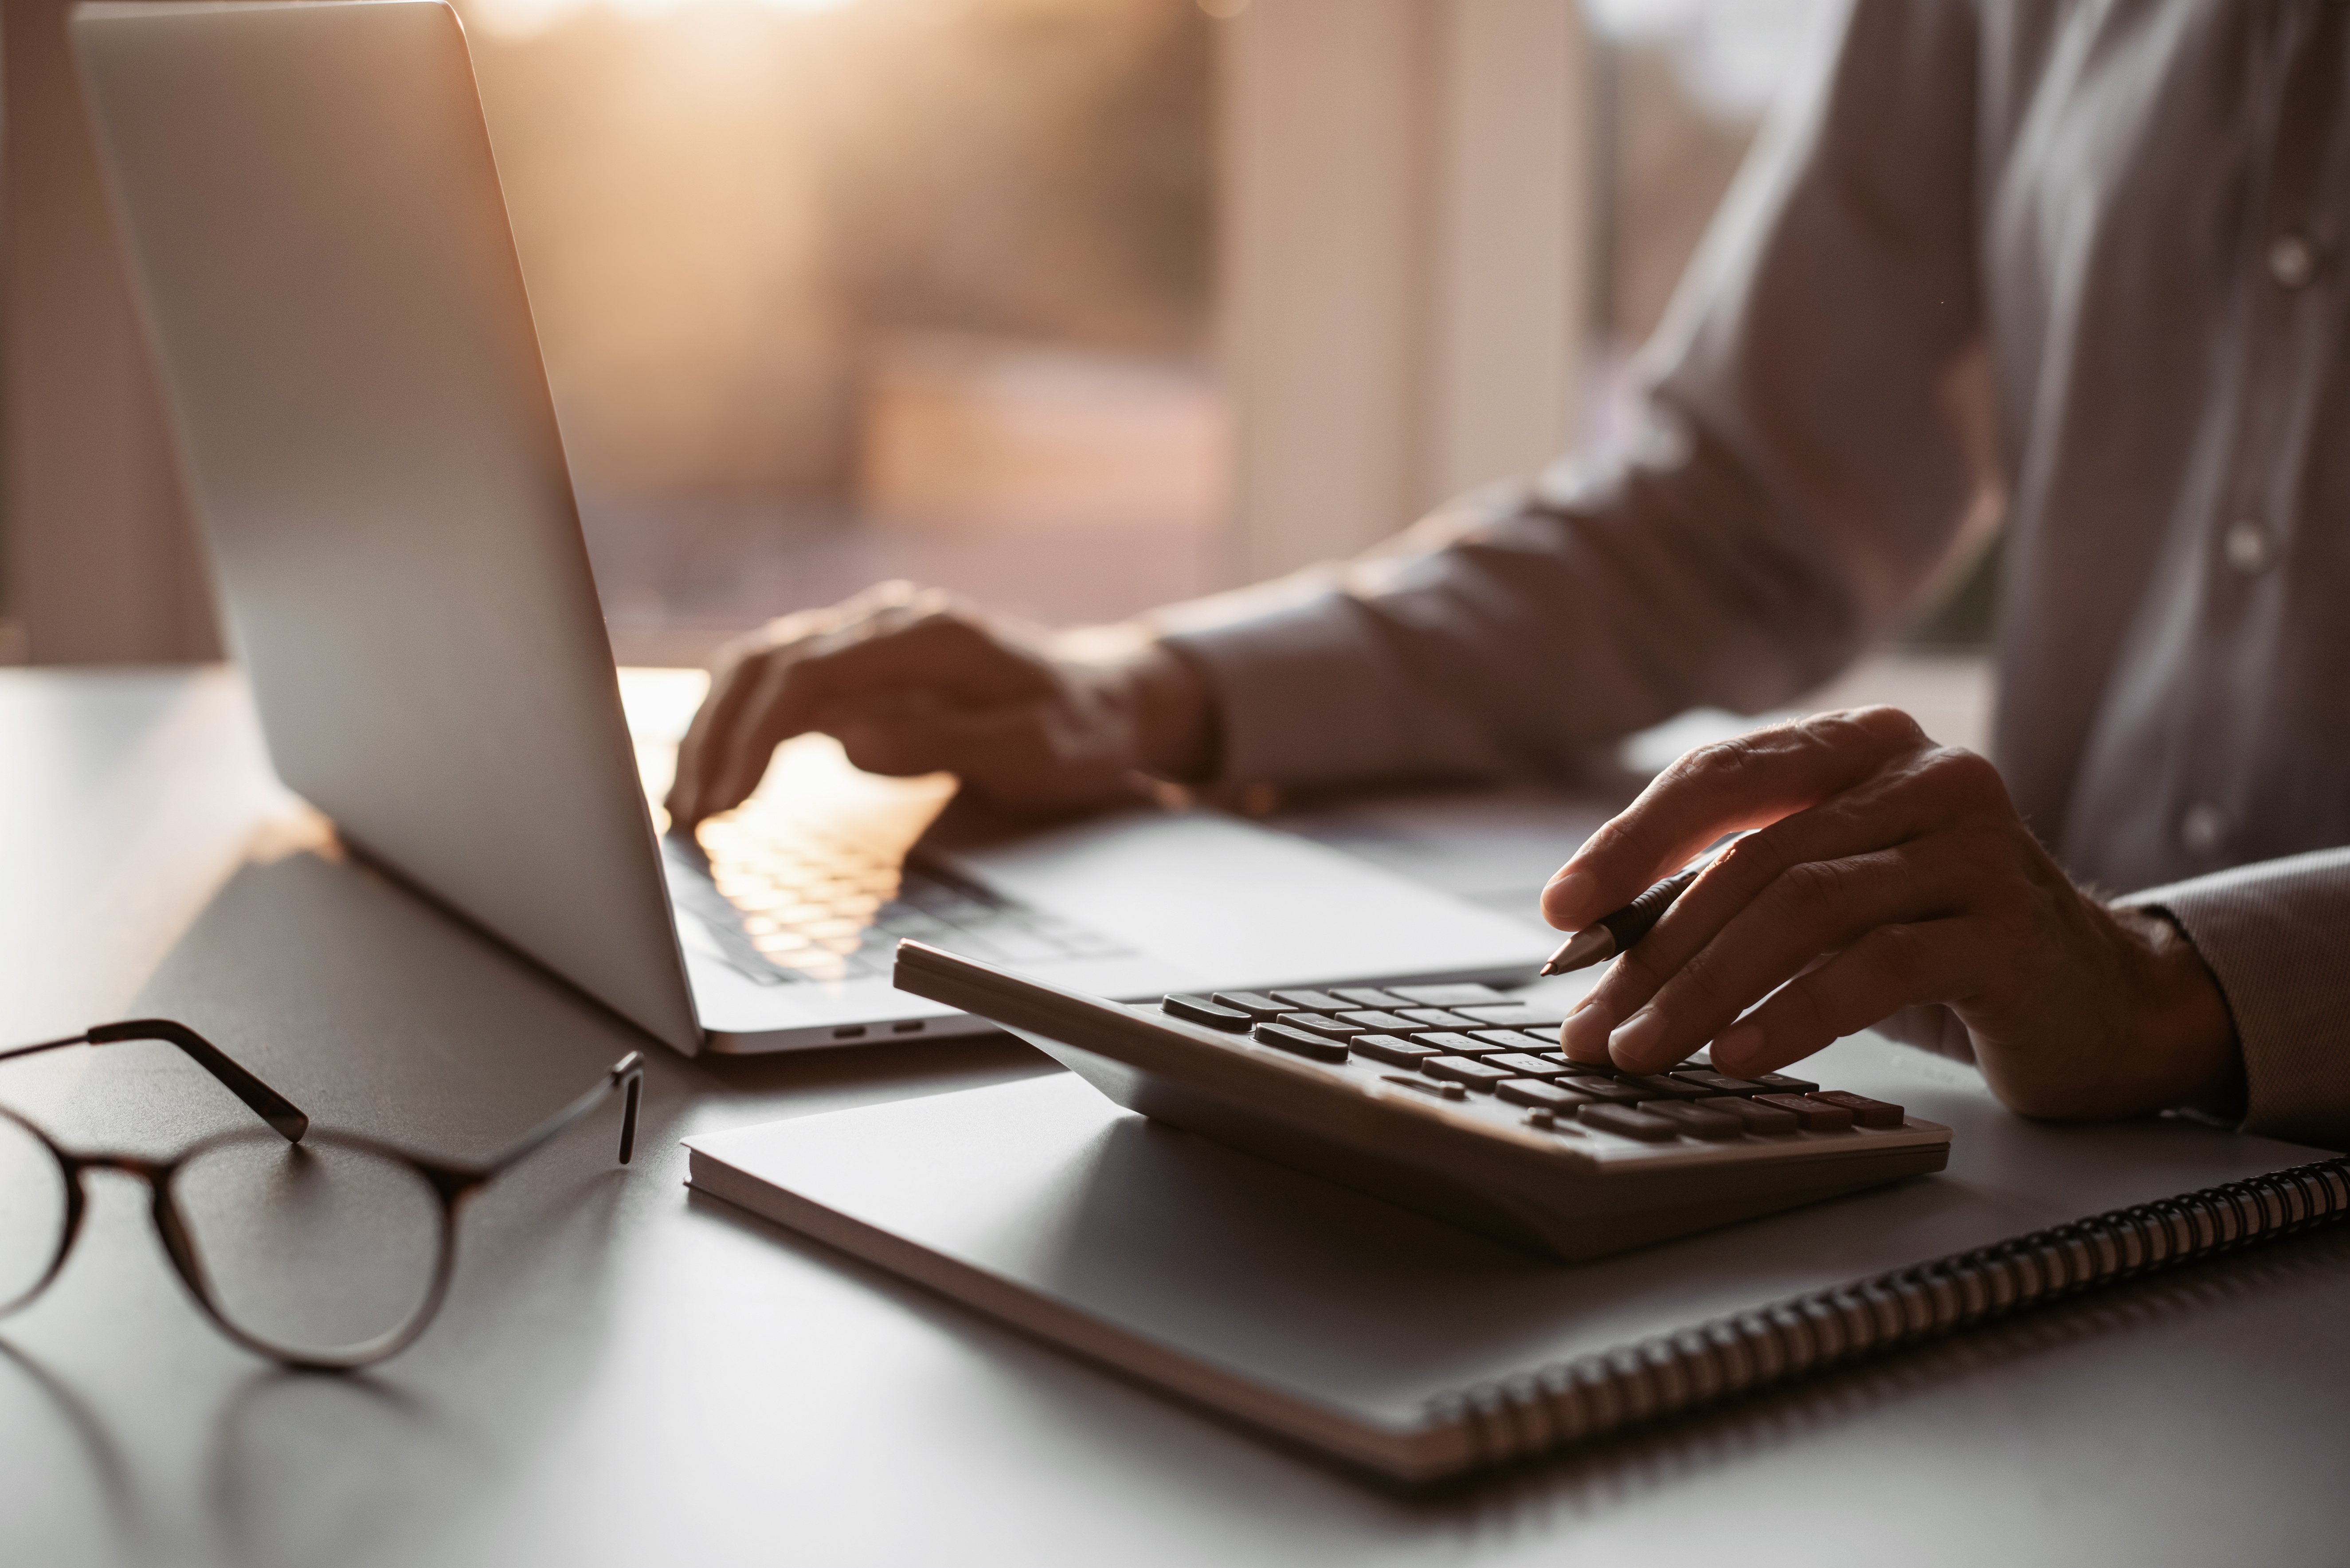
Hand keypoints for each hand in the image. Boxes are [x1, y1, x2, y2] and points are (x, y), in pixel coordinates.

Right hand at [664, 582, 1214, 826]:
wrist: (1105, 701)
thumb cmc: (1078, 731)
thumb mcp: (1033, 749)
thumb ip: (945, 742)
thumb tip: (852, 740)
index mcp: (926, 635)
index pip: (808, 671)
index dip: (753, 735)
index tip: (725, 800)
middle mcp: (887, 624)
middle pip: (767, 663)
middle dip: (715, 738)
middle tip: (684, 819)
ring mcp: (870, 642)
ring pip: (763, 672)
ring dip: (716, 734)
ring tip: (685, 810)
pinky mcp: (862, 670)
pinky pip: (785, 693)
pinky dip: (743, 734)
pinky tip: (720, 785)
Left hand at [1541, 707, 2241, 1119]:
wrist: (2097, 998)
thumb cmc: (1932, 942)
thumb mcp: (1829, 890)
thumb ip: (1734, 884)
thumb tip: (1591, 940)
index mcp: (1865, 745)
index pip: (1722, 777)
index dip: (1630, 842)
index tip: (1562, 912)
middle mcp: (1927, 775)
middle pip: (1752, 856)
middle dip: (1654, 950)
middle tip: (1592, 1025)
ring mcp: (1976, 848)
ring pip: (1802, 908)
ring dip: (1704, 989)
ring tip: (1643, 1052)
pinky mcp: (2010, 930)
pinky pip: (1875, 967)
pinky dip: (1792, 1014)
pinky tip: (1737, 1058)